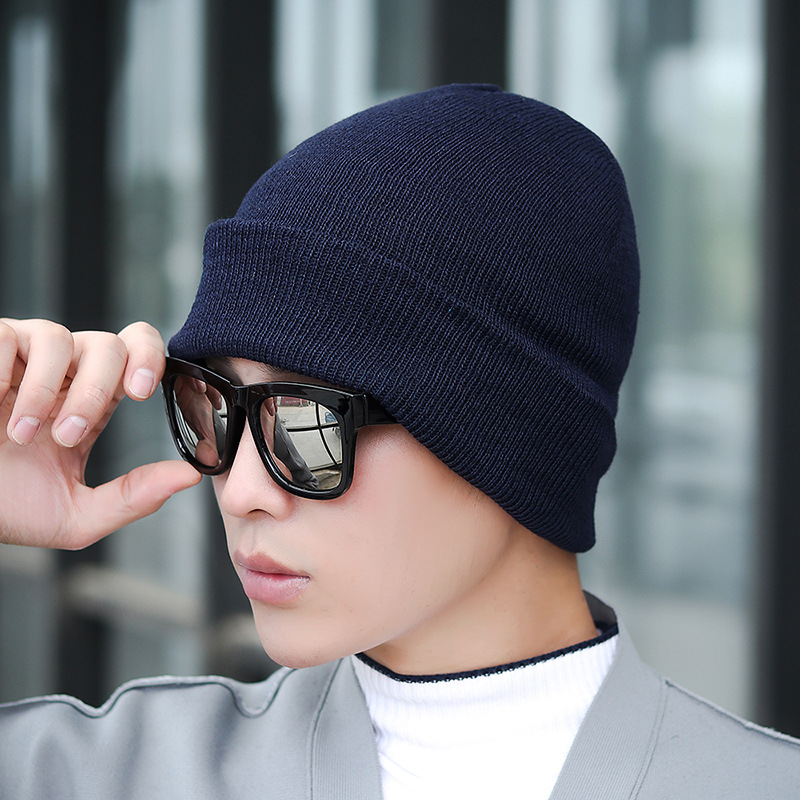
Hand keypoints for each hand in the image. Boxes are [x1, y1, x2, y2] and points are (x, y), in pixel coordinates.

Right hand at [0, 318, 200, 548]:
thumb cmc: (5, 508)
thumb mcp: (76, 516)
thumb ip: (134, 497)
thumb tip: (192, 475)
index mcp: (92, 401)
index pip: (137, 354)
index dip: (149, 359)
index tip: (143, 390)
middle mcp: (62, 374)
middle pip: (109, 344)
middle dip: (97, 387)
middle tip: (70, 434)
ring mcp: (21, 359)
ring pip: (59, 337)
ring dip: (44, 392)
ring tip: (21, 434)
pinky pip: (7, 336)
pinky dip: (3, 370)